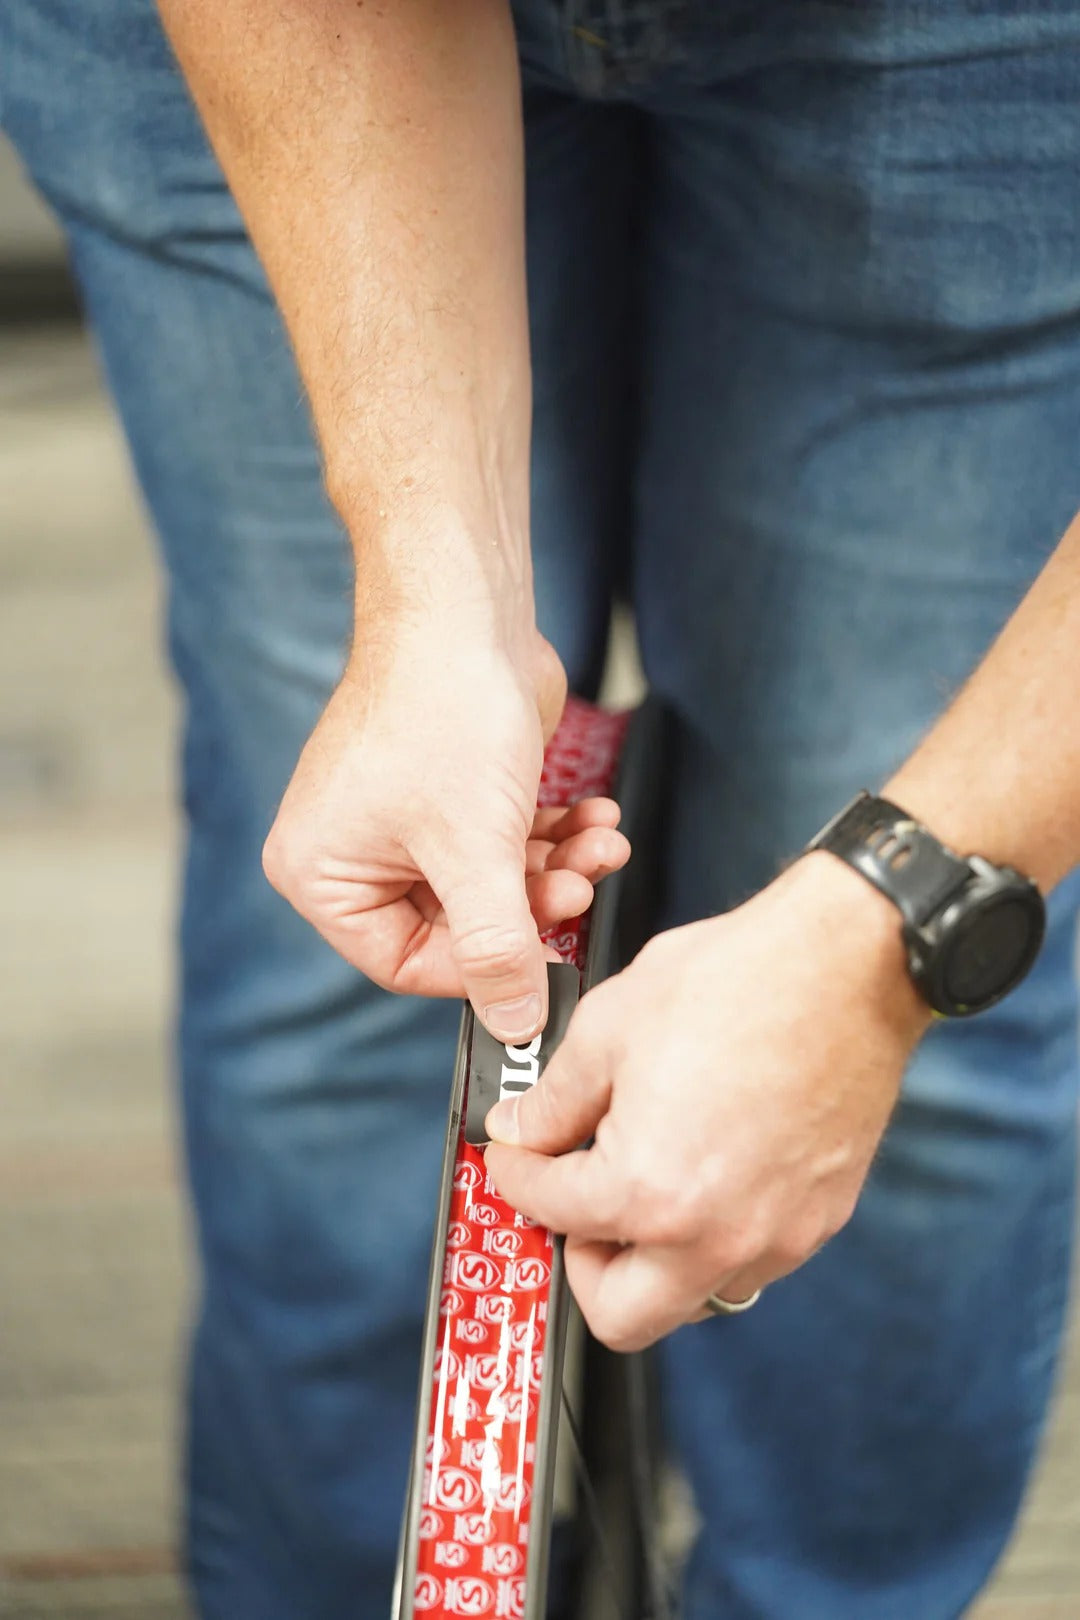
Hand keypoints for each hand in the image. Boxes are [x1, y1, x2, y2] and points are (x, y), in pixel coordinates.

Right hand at [262, 621, 629, 1041]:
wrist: (466, 608)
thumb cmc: (444, 715)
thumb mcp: (475, 852)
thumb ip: (497, 949)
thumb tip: (516, 1027)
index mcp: (321, 873)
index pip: (405, 963)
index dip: (482, 971)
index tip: (543, 964)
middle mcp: (351, 850)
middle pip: (455, 923)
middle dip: (531, 906)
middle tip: (582, 886)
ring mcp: (400, 817)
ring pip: (489, 880)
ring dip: (555, 869)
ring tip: (601, 845)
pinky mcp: (446, 788)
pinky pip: (500, 839)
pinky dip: (551, 835)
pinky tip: (594, 819)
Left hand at [484, 854, 930, 1348]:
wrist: (847, 966)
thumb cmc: (739, 985)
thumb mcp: (608, 1027)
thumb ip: (553, 1097)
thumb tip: (524, 1128)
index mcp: (648, 1191)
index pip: (551, 1212)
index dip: (517, 1174)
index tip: (518, 1153)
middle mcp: (715, 1238)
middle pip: (618, 1315)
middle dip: (580, 1261)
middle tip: (574, 1200)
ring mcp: (776, 1238)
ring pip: (691, 1298)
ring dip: (652, 1260)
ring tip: (642, 1183)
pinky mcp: (819, 1221)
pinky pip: (747, 1263)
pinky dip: (711, 1237)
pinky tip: (703, 1169)